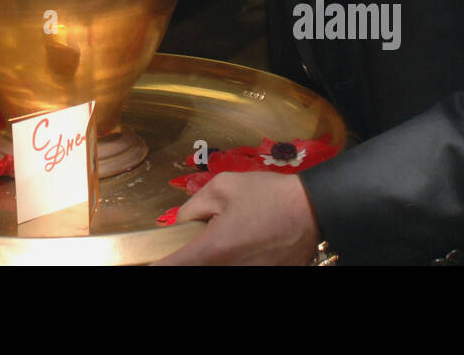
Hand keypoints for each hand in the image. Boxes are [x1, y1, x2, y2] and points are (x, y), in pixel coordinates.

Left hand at [153, 172, 318, 265]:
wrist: (312, 210)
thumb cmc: (268, 195)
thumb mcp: (223, 186)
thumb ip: (192, 207)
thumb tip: (179, 223)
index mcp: (214, 249)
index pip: (172, 267)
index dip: (156, 264)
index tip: (151, 259)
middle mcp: (229, 270)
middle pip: (194, 270)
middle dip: (189, 257)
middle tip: (195, 240)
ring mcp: (248, 277)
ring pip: (214, 271)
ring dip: (213, 258)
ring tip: (231, 237)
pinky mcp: (263, 278)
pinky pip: (236, 270)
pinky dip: (232, 260)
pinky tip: (244, 244)